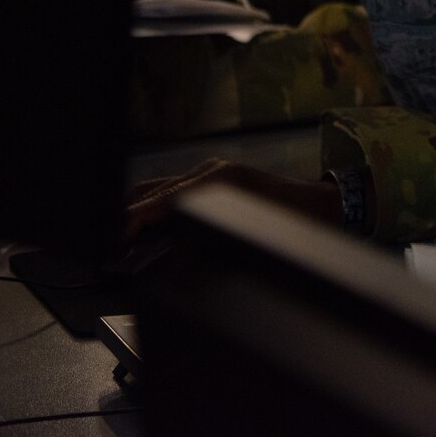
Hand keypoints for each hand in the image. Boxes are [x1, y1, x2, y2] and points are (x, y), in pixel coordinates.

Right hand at [123, 157, 342, 239]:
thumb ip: (203, 250)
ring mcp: (212, 172)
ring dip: (138, 214)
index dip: (130, 222)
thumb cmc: (296, 226)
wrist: (326, 207)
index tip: (112, 243)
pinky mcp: (215, 178)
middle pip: (149, 191)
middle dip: (124, 217)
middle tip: (109, 247)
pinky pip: (174, 191)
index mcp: (218, 182)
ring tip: (122, 244)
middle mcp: (211, 171)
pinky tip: (148, 233)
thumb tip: (165, 265)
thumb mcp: (248, 242)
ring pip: (158, 190)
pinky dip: (156, 211)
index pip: (158, 200)